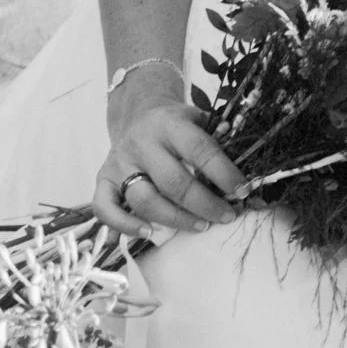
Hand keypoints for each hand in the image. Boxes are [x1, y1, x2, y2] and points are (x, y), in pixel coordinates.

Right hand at [95, 75, 249, 240]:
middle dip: (204, 204)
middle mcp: (141, 143)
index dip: (223, 173)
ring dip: (175, 219)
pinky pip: (105, 208)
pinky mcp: (102, 179)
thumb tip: (244, 151)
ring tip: (201, 226)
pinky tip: (148, 233)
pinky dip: (125, 225)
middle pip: (173, 182)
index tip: (242, 191)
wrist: (137, 113)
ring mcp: (119, 163)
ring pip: (145, 200)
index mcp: (169, 124)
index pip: (200, 149)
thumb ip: (217, 134)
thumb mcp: (197, 118)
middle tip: (226, 216)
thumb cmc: (175, 124)